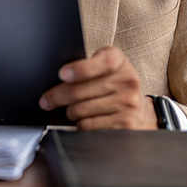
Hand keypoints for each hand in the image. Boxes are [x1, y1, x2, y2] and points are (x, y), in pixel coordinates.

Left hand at [39, 46, 157, 129]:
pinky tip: (85, 119)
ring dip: (69, 112)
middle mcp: (127, 81)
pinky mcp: (124, 124)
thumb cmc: (113, 86)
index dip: (80, 69)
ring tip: (72, 110)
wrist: (140, 111)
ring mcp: (128, 103)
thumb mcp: (104, 68)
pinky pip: (88, 126)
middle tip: (46, 101)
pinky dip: (79, 125)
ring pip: (80, 110)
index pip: (102, 62)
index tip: (62, 75)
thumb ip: (85, 67)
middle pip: (80, 90)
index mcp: (119, 61)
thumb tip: (56, 80)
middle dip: (56, 97)